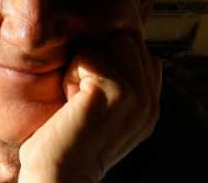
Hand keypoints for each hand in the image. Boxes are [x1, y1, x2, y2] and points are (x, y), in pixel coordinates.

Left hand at [18, 32, 161, 182]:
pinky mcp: (115, 92)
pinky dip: (73, 72)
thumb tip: (114, 42)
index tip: (91, 83)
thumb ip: (120, 80)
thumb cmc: (69, 139)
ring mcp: (137, 96)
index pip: (140, 50)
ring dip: (88, 60)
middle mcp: (149, 100)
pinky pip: (90, 55)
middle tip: (83, 89)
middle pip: (127, 39)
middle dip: (100, 54)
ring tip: (78, 91)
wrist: (58, 177)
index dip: (111, 55)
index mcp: (149, 103)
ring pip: (114, 41)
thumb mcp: (104, 108)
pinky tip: (70, 98)